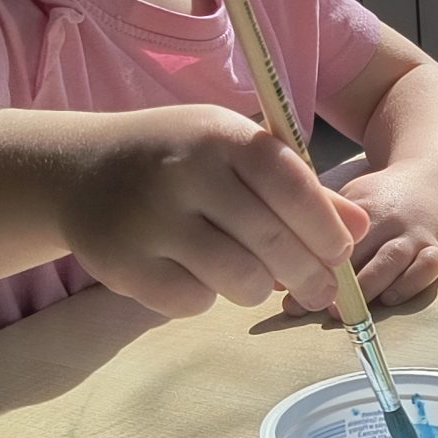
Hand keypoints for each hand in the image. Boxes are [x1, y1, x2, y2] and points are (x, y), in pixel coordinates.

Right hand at [61, 106, 369, 320]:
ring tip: (250, 275)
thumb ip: (297, 187)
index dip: (325, 226)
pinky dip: (206, 298)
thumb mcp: (235, 151)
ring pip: (237, 280)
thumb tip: (359, 227)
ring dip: (256, 288)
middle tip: (320, 292)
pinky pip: (192, 302)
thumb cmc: (178, 157)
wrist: (77, 169)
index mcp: (220, 135)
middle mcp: (184, 173)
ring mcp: (149, 220)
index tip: (340, 253)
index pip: (290, 184)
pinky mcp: (122, 264)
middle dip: (307, 274)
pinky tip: (195, 273)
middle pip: (270, 241)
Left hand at [293, 158, 437, 310]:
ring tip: (344, 312)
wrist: (436, 177)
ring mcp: (415, 233)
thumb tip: (279, 276)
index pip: (330, 237)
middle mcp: (389, 217)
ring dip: (365, 289)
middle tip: (313, 307)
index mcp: (361, 205)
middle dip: (334, 284)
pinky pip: (425, 270)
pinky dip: (406, 286)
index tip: (289, 293)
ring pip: (389, 262)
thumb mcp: (350, 199)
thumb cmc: (383, 198)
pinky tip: (388, 299)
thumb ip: (317, 231)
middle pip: (359, 252)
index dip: (309, 265)